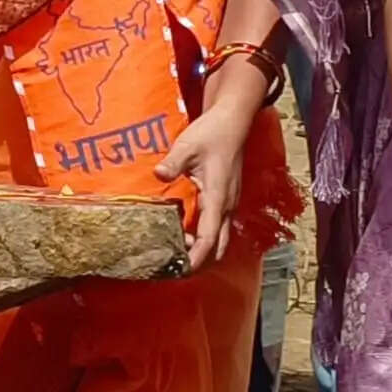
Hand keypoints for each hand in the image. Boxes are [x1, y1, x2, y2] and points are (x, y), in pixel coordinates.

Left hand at [165, 101, 259, 269]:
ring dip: (203, 247)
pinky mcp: (226, 197)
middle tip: (177, 267)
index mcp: (218, 196)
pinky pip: (218, 224)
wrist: (232, 122)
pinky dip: (205, 235)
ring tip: (178, 254)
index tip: (184, 270)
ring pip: (220, 235)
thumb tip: (159, 174)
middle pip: (218, 244)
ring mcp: (229, 202)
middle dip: (201, 259)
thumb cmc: (212, 133)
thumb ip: (173, 163)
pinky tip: (185, 233)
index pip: (209, 236)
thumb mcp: (187, 146)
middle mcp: (227, 204)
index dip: (198, 256)